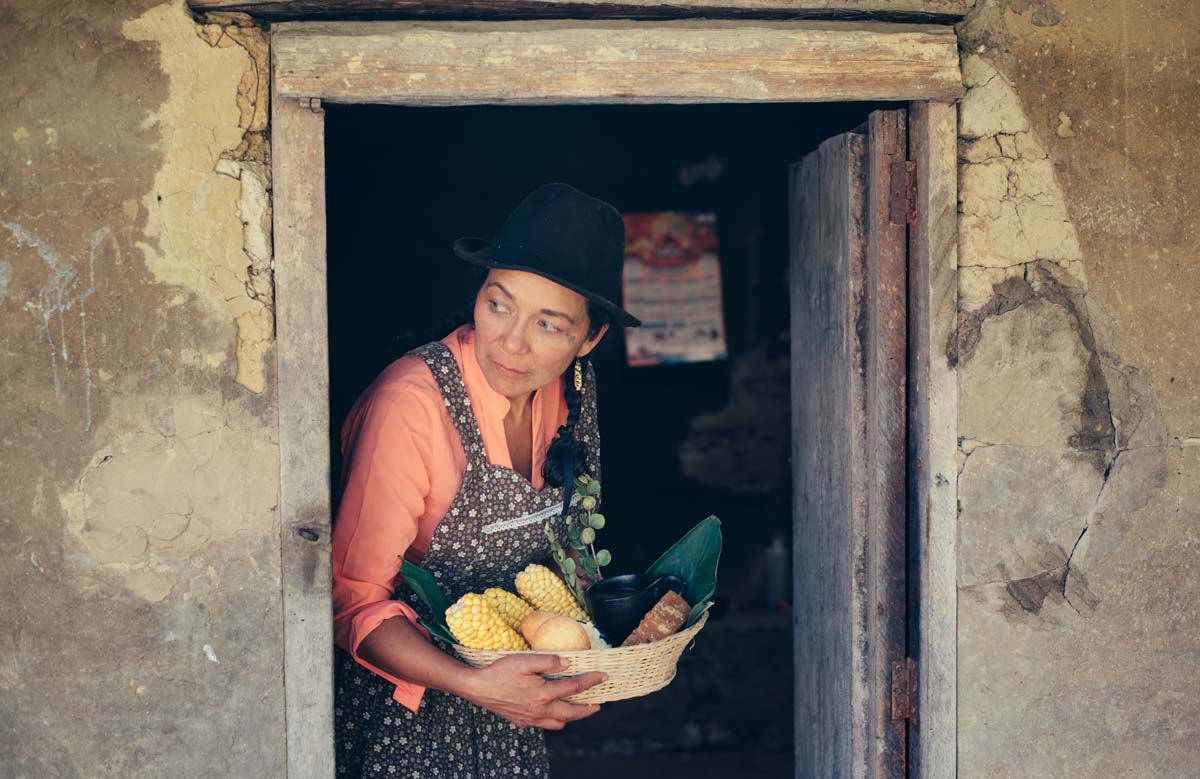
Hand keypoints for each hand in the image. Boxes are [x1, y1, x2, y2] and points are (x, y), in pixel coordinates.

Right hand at [460, 653, 606, 729]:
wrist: (477, 688)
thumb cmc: (499, 672)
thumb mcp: (524, 660)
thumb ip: (548, 661)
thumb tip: (567, 663)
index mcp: (543, 694)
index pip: (574, 687)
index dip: (591, 681)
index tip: (603, 676)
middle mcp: (540, 710)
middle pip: (571, 713)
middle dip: (587, 709)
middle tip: (598, 704)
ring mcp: (530, 718)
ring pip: (558, 723)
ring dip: (571, 717)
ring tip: (578, 709)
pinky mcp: (521, 721)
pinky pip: (543, 725)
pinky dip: (553, 720)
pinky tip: (551, 712)